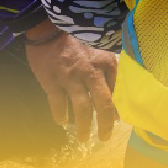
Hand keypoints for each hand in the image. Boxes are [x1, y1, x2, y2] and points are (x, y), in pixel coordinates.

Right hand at [21, 23, 118, 141]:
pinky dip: (60, 115)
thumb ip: (108, 71)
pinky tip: (62, 123)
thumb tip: (117, 95)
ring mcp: (71, 78)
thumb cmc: (76, 41)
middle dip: (106, 124)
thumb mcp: (98, 51)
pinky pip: (58, 104)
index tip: (118, 121)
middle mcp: (91, 72)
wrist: (48, 29)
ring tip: (84, 138)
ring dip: (84, 126)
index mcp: (105, 63)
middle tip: (105, 137)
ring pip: (82, 108)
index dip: (119, 109)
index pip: (117, 91)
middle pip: (103, 104)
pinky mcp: (52, 81)